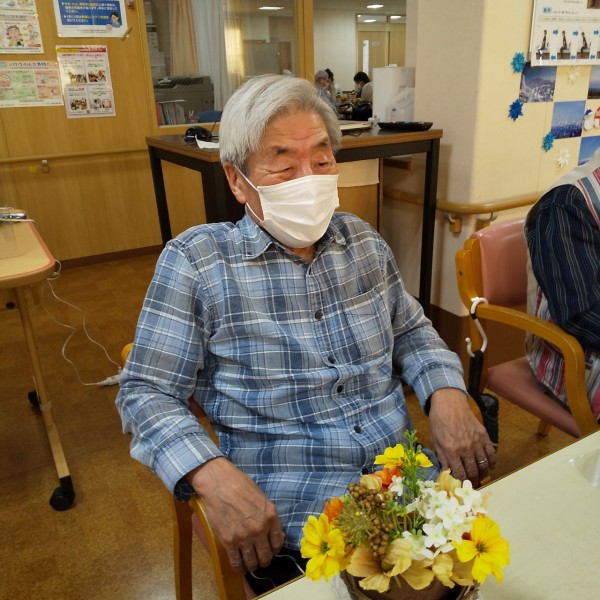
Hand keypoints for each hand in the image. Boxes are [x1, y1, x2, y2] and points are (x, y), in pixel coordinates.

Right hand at [187, 458, 283, 573]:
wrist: (219, 483)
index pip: (278, 542)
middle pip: (266, 556)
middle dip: (264, 560)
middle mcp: (260, 529)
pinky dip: (239, 567)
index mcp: (270, 516)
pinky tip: (239, 567)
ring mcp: (244, 537)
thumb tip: (272, 531)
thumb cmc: (240, 485)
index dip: (275, 549)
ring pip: (252, 562)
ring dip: (252, 565)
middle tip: (260, 559)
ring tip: (250, 564)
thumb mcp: (262, 498)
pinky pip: (236, 562)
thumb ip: (268, 515)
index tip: (271, 550)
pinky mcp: (228, 541)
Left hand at [427, 388, 495, 486]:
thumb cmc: (438, 420)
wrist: (449, 403)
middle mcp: (465, 448)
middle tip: (472, 485)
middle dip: (473, 481)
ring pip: (483, 464)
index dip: (461, 482)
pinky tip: (491, 466)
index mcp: (451, 450)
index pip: (459, 473)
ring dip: (483, 473)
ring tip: (481, 477)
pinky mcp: (483, 435)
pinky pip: (491, 452)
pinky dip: (492, 461)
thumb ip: (441, 457)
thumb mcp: (434, 439)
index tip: (461, 486)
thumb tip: (446, 472)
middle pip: (472, 471)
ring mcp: (476, 442)